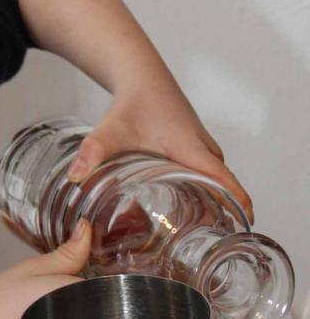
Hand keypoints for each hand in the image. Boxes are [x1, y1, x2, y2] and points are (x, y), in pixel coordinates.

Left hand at [67, 87, 253, 223]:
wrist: (141, 76)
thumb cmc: (131, 103)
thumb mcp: (110, 132)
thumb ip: (92, 154)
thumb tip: (74, 178)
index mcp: (191, 150)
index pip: (225, 180)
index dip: (239, 203)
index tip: (243, 227)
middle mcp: (203, 148)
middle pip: (224, 184)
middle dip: (225, 211)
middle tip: (212, 243)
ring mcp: (201, 145)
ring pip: (218, 176)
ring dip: (217, 198)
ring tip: (203, 232)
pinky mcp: (194, 143)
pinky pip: (210, 169)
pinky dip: (208, 186)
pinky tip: (191, 205)